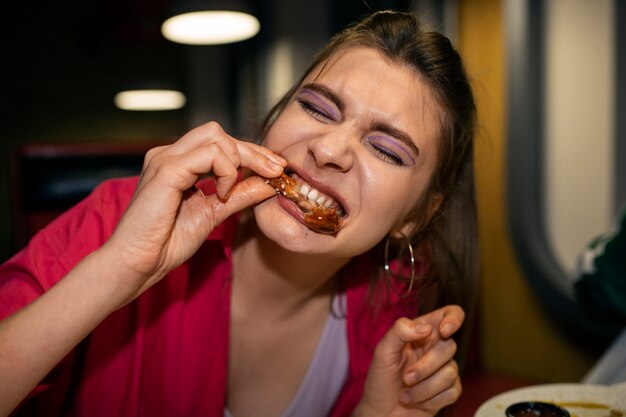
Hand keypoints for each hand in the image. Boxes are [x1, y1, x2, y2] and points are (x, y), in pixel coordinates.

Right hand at [103, 121, 286, 302]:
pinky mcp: (166, 170)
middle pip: (219, 133)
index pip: (220, 142)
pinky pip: (208, 155)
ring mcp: (165, 159)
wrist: (137, 264)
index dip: (251, 152)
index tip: (276, 167)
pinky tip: (222, 194)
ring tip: (232, 191)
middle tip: (276, 170)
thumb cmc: (167, 242)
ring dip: (238, 161)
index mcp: (177, 162)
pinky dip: (225, 172)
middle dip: (252, 151)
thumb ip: (240, 194)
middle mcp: (168, 154)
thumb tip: (270, 182)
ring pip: (215, 137)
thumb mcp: (215, 213)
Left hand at [355, 305, 464, 416]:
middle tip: (406, 377)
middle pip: (449, 346)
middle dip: (426, 366)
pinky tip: (416, 401)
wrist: (382, 412)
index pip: (449, 314)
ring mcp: (445, 369)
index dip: (453, 318)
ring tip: (405, 394)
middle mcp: (436, 348)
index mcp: (422, 332)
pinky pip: (452, 391)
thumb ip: (400, 331)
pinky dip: (431, 399)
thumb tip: (426, 328)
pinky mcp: (449, 391)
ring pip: (451, 371)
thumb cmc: (380, 379)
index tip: (443, 331)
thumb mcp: (383, 351)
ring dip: (424, 387)